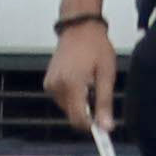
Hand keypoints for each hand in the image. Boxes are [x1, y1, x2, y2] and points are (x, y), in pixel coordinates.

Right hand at [45, 20, 118, 140]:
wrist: (79, 27)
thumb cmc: (96, 46)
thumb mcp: (106, 74)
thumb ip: (104, 103)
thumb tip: (106, 127)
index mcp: (71, 84)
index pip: (78, 119)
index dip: (92, 126)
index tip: (104, 128)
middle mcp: (56, 86)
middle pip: (73, 115)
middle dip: (88, 112)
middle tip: (99, 93)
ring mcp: (50, 84)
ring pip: (68, 109)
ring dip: (80, 104)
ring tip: (90, 83)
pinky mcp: (48, 82)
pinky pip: (62, 100)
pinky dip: (73, 97)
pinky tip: (81, 81)